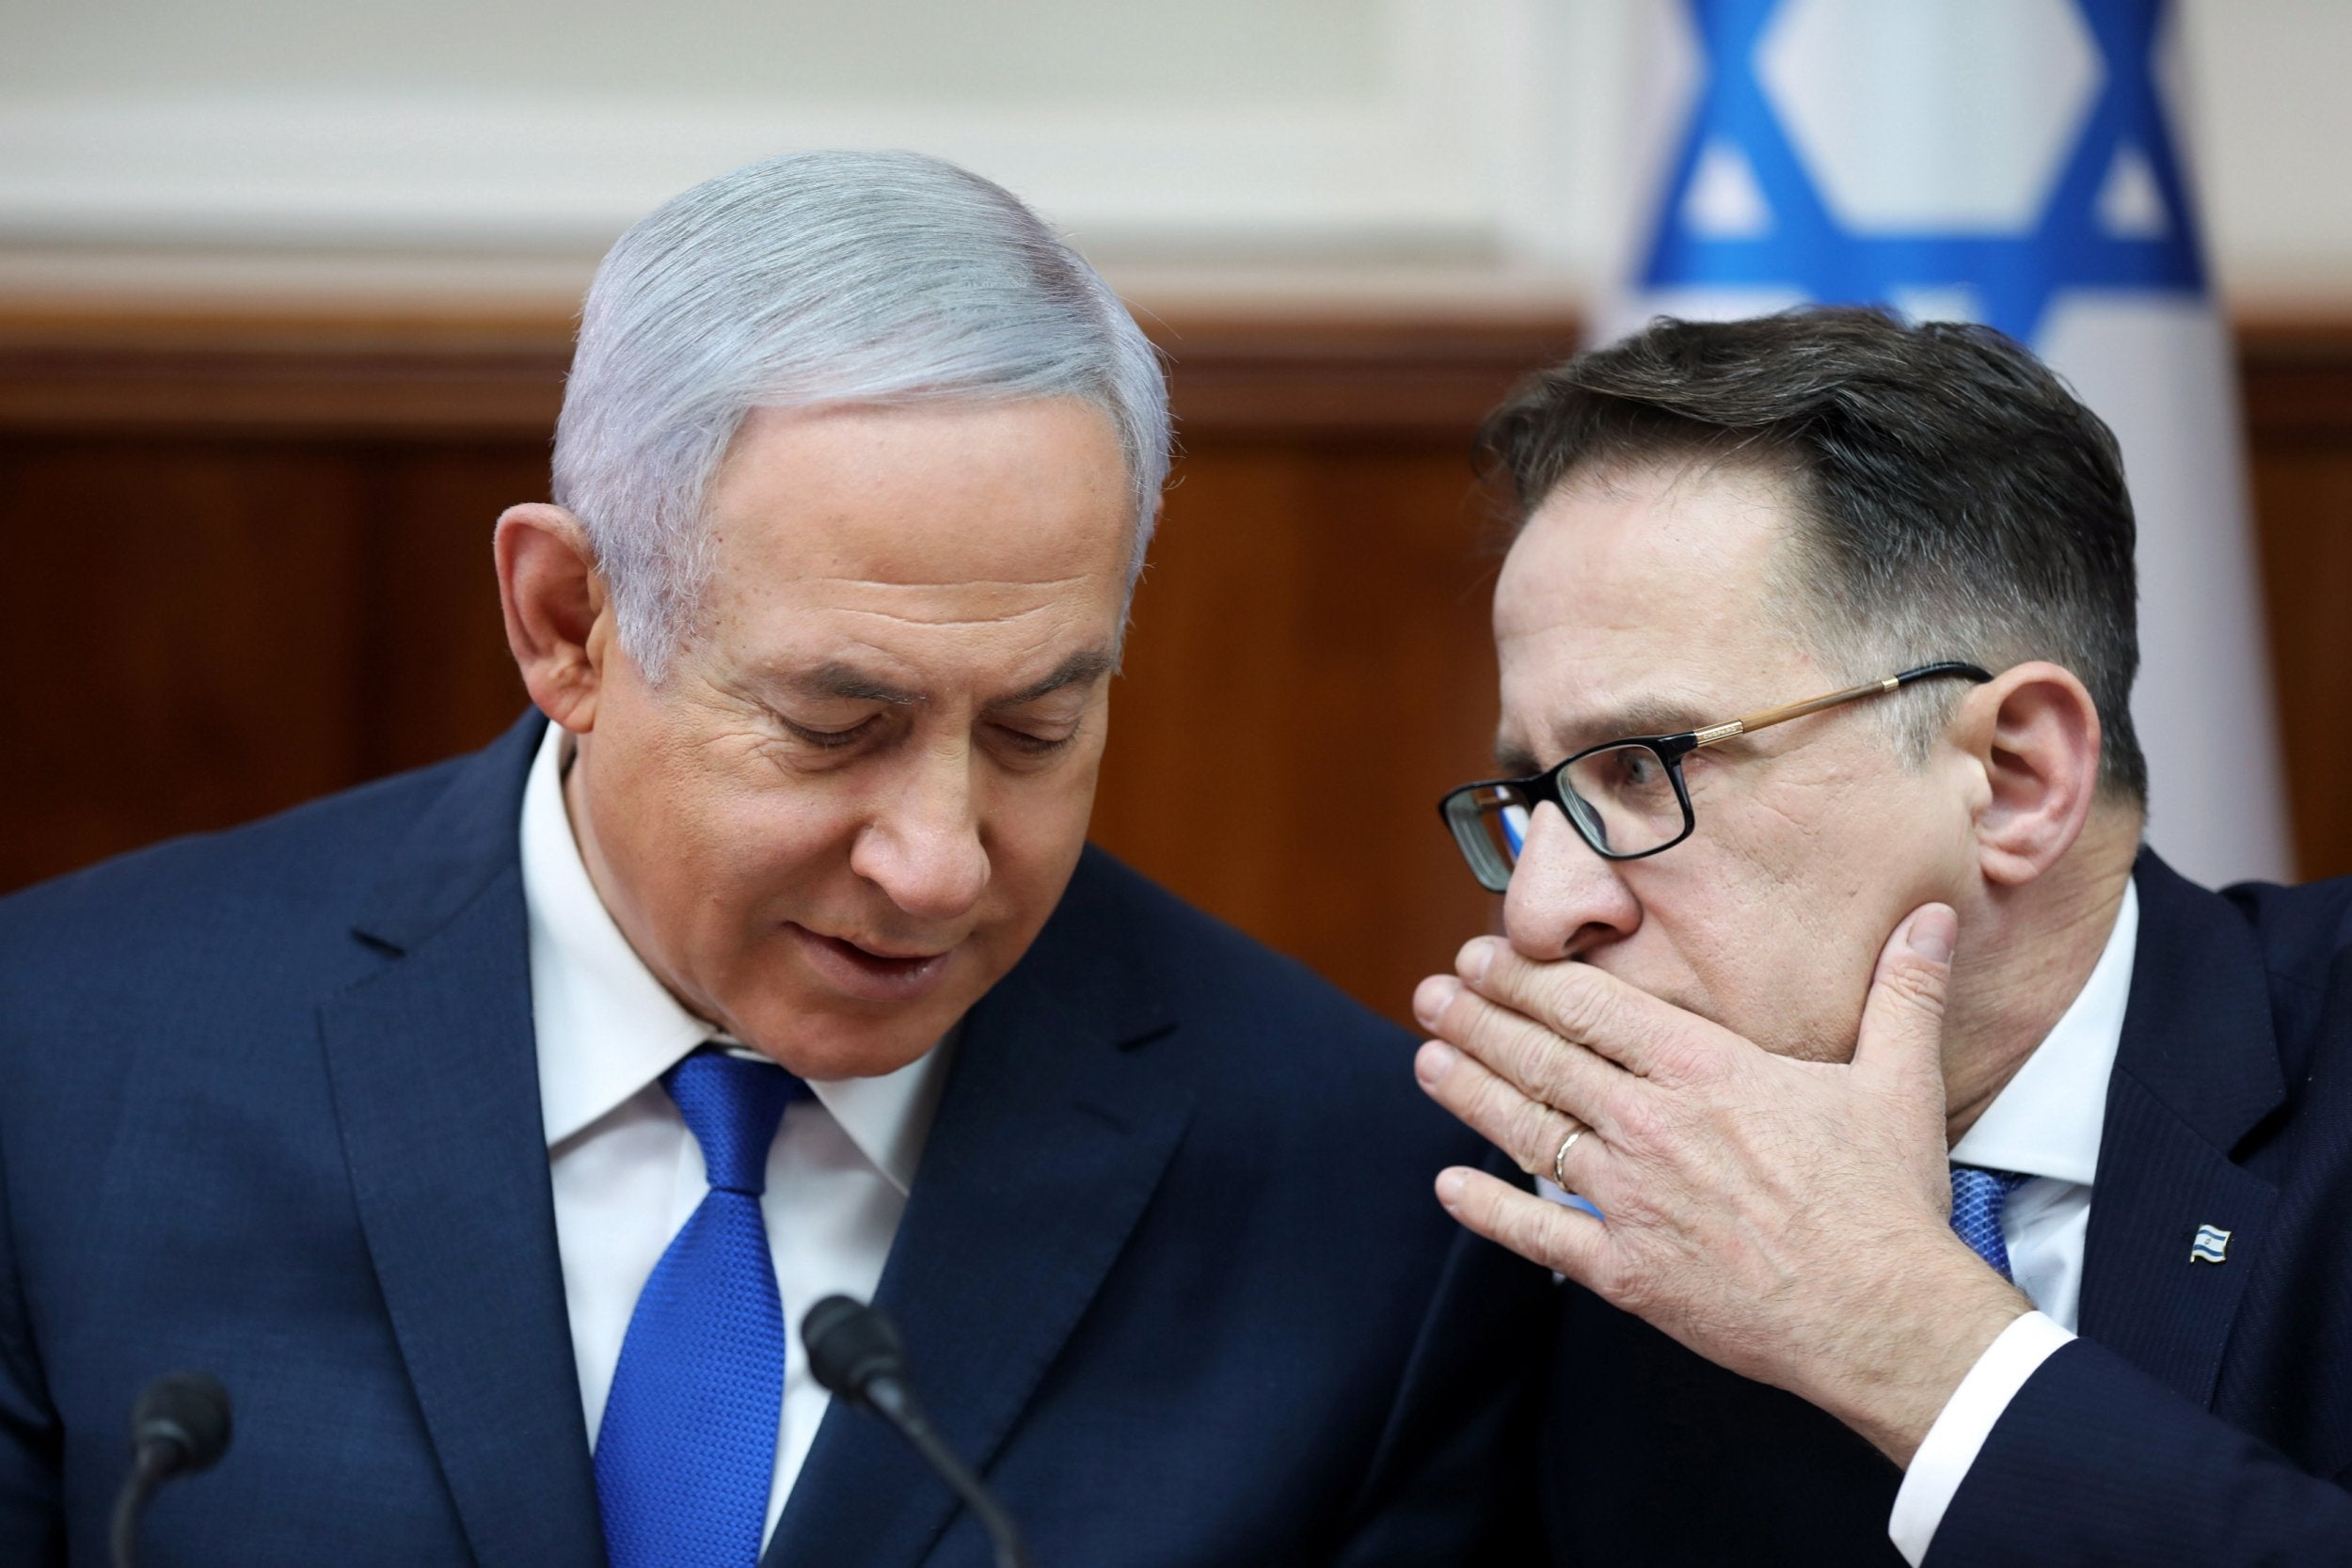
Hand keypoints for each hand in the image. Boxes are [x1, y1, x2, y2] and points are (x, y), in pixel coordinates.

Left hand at [1412, 904, 2029, 1465]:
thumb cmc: (1887, 1201)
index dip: (1527, 978)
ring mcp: (1632, 1200)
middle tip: (1433, 995)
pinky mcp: (1628, 1272)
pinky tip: (1450, 1187)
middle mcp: (1652, 1125)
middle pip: (1542, 1060)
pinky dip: (1490, 1211)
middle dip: (1478, 1021)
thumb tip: (1932, 917)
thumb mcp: (1898, 1080)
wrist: (1885, 1318)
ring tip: (1427, 1059)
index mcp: (1705, 1071)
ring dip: (1469, 1092)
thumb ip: (1901, 992)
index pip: (1591, 1007)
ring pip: (1527, 1133)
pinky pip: (1541, 1236)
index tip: (1483, 957)